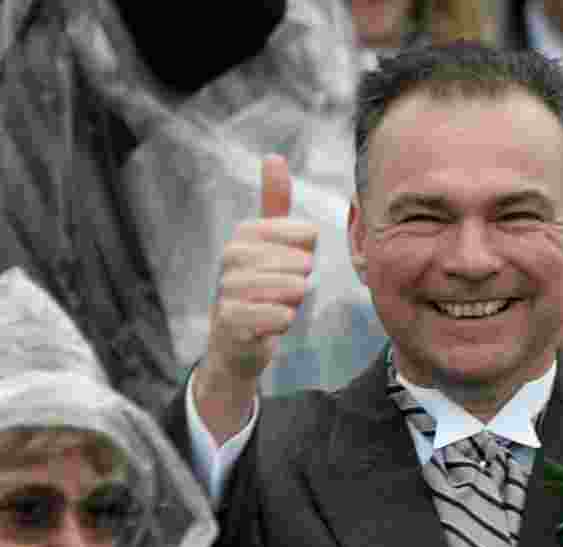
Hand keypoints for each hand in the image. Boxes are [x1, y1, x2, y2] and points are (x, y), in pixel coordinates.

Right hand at [195, 155, 317, 441]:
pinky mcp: (228, 323)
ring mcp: (226, 292)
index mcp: (244, 237)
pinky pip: (256, 315)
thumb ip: (274, 206)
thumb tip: (273, 157)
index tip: (306, 253)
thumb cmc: (260, 288)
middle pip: (281, 259)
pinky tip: (286, 320)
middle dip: (298, 272)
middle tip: (301, 283)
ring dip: (291, 295)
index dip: (302, 242)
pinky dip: (276, 318)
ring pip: (271, 287)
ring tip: (294, 300)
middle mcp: (230, 260)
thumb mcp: (269, 245)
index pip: (284, 229)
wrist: (236, 343)